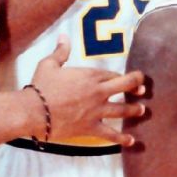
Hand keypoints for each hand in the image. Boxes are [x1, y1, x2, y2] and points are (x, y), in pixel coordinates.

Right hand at [28, 37, 146, 146]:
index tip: (132, 78)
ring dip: (134, 110)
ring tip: (142, 111)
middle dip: (137, 86)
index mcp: (90, 76)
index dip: (124, 76)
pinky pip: (110, 134)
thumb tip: (64, 36)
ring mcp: (96, 111)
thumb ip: (60, 51)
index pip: (114, 75)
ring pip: (123, 110)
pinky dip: (121, 138)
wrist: (33, 111)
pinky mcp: (90, 128)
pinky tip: (131, 140)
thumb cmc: (40, 87)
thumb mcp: (49, 64)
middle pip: (125, 87)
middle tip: (143, 90)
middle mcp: (98, 92)